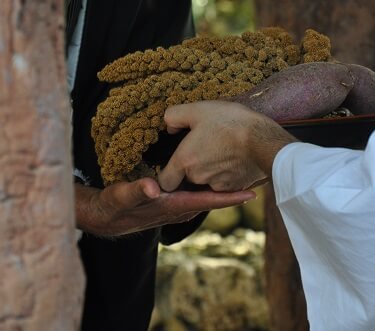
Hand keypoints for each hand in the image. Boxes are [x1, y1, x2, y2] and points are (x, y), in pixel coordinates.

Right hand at [75, 178, 254, 236]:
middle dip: (234, 189)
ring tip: (245, 170)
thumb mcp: (121, 197)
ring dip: (225, 185)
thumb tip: (154, 187)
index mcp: (173, 205)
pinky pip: (199, 191)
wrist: (106, 216)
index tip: (251, 193)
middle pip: (214, 197)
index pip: (207, 201)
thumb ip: (136, 191)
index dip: (229, 197)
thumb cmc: (114, 207)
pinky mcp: (174, 199)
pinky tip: (218, 170)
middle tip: (256, 173)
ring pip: (208, 194)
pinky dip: (211, 183)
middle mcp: (181, 206)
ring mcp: (179, 204)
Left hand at [158, 101, 296, 192]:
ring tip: (224, 150)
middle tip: (207, 147)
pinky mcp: (235, 188)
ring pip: (207, 181)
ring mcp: (217, 185)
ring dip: (212, 170)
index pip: (165, 181)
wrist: (264, 140)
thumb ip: (175, 116)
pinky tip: (236, 158)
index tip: (177, 162)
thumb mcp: (199, 110)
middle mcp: (198, 177)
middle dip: (194, 167)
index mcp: (184, 160)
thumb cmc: (230, 122)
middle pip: (188, 179)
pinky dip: (228, 174)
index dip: (169, 173)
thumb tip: (169, 125)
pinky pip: (225, 184)